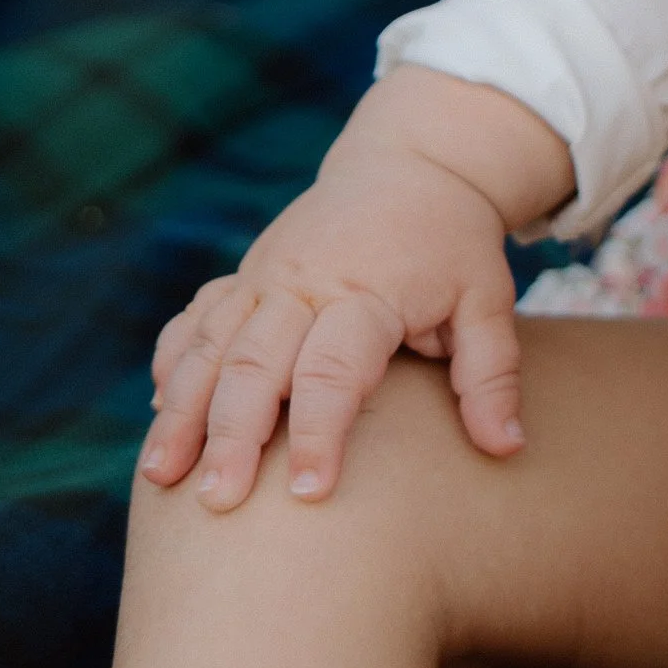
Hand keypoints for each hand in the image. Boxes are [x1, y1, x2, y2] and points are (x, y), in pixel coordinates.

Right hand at [142, 67, 567, 508]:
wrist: (414, 163)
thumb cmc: (454, 244)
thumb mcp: (488, 298)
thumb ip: (493, 373)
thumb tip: (508, 447)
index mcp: (368, 291)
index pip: (333, 370)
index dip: (320, 433)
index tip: (310, 495)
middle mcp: (304, 283)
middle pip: (256, 364)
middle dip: (233, 436)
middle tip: (220, 504)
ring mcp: (265, 276)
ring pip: (211, 345)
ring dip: (182, 411)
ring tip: (162, 477)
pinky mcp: (244, 275)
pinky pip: (196, 320)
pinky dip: (174, 364)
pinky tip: (159, 416)